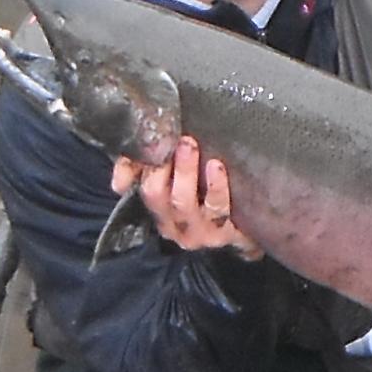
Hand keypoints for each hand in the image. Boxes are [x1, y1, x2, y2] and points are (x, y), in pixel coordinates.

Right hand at [111, 135, 263, 259]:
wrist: (250, 226)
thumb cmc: (211, 193)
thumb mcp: (182, 177)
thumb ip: (154, 168)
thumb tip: (121, 177)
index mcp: (156, 207)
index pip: (133, 185)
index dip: (130, 167)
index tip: (142, 142)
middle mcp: (170, 223)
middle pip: (154, 194)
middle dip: (160, 165)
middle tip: (172, 138)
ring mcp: (195, 232)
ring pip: (182, 202)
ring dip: (184, 171)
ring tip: (189, 144)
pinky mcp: (221, 234)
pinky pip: (216, 208)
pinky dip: (215, 185)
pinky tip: (216, 166)